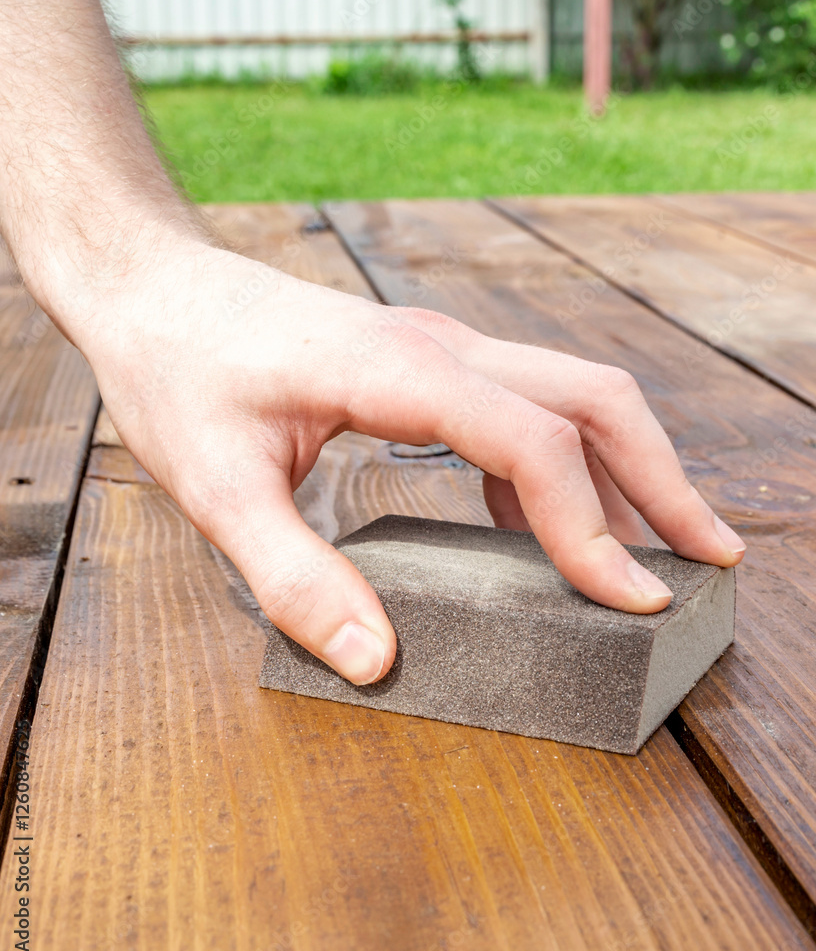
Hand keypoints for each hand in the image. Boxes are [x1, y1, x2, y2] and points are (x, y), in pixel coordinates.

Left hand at [79, 242, 745, 685]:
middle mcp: (438, 346)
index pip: (533, 442)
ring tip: (655, 548)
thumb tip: (376, 660)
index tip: (634, 599)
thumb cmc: (177, 373)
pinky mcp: (425, 363)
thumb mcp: (215, 488)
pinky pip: (520, 407)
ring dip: (624, 467)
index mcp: (399, 367)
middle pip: (589, 399)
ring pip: (568, 394)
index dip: (592, 528)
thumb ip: (293, 577)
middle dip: (660, 479)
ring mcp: (438, 348)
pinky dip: (559, 466)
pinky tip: (548, 526)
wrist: (153, 290)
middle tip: (709, 556)